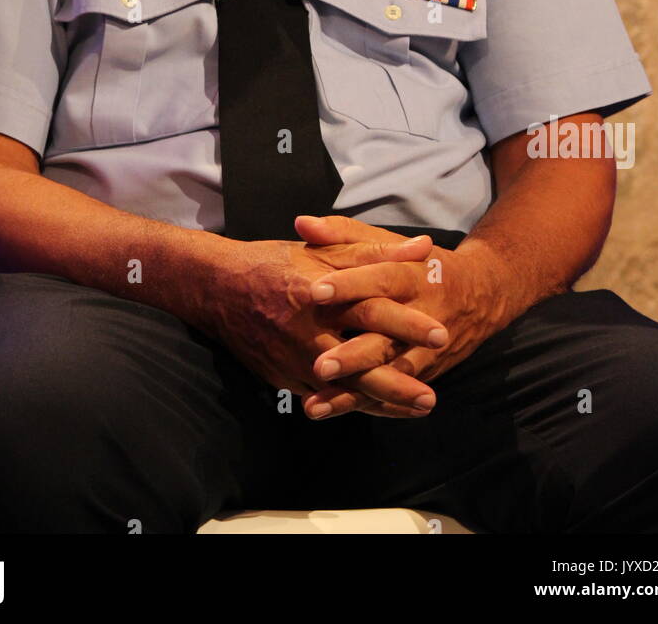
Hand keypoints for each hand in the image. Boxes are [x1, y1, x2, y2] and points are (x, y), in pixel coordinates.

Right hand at [205, 219, 449, 419]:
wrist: (218, 288)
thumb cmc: (275, 263)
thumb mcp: (324, 249)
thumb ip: (374, 250)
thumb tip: (422, 246)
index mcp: (318, 293)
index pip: (369, 309)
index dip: (404, 322)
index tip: (440, 333)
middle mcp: (306, 331)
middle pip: (358, 363)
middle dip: (396, 382)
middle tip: (431, 397)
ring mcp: (292, 359)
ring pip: (342, 389)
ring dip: (381, 402)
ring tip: (417, 408)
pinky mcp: (283, 378)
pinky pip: (323, 397)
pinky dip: (352, 405)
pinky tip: (380, 410)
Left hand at [296, 214, 499, 419]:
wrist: (481, 294)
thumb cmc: (421, 264)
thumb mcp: (389, 243)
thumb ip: (344, 233)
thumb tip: (301, 222)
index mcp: (412, 276)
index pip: (380, 279)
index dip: (349, 284)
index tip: (315, 291)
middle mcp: (422, 316)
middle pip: (387, 336)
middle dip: (354, 354)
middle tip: (319, 366)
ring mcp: (425, 351)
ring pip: (388, 374)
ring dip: (353, 392)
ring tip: (316, 404)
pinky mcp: (424, 374)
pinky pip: (393, 394)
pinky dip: (364, 406)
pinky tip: (330, 412)